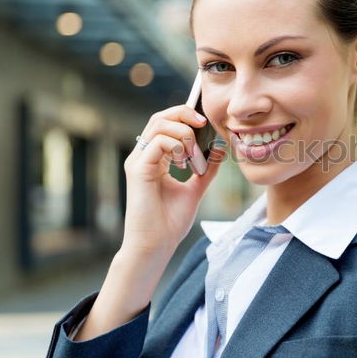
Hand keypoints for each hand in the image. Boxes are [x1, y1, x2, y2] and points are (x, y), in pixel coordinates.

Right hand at [122, 105, 226, 256]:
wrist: (157, 244)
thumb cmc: (170, 222)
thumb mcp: (195, 190)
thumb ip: (206, 169)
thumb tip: (219, 148)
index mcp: (155, 159)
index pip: (166, 123)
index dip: (185, 115)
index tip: (205, 121)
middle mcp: (143, 156)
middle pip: (160, 117)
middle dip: (184, 113)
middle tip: (203, 123)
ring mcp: (138, 161)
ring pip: (159, 124)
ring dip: (184, 134)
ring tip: (193, 157)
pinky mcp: (137, 169)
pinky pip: (158, 142)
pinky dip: (176, 146)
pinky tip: (184, 164)